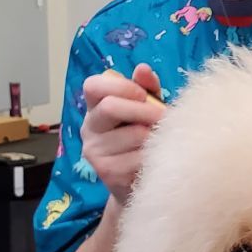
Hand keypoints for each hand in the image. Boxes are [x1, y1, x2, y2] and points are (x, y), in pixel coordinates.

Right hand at [80, 64, 165, 203]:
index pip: (93, 86)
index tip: (142, 94)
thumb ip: (147, 88)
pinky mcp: (107, 173)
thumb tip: (142, 69)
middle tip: (163, 117)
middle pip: (110, 107)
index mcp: (95, 107)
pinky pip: (138, 157)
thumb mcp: (147, 108)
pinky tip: (156, 159)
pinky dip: (154, 156)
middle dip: (143, 110)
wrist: (139, 181)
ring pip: (132, 134)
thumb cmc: (144, 137)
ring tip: (162, 139)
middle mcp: (88, 128)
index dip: (120, 86)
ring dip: (154, 135)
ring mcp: (94, 152)